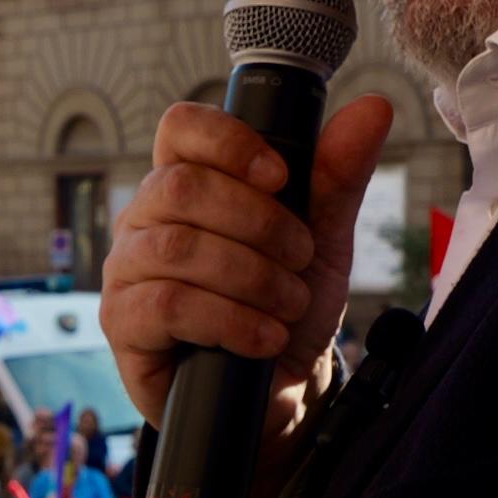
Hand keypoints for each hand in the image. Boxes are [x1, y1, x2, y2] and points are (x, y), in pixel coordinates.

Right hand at [102, 92, 399, 423]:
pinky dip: (229, 320)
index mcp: (187, 182)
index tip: (280, 177)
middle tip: (301, 257)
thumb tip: (374, 108)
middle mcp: (146, 218)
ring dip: (251, 277)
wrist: (279, 389)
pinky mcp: (123, 323)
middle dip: (258, 223)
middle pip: (182, 186)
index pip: (181, 128)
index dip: (228, 141)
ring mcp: (127, 270)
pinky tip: (262, 337)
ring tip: (288, 305)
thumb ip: (337, 177)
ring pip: (177, 247)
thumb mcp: (323, 240)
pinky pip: (167, 304)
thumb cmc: (287, 305)